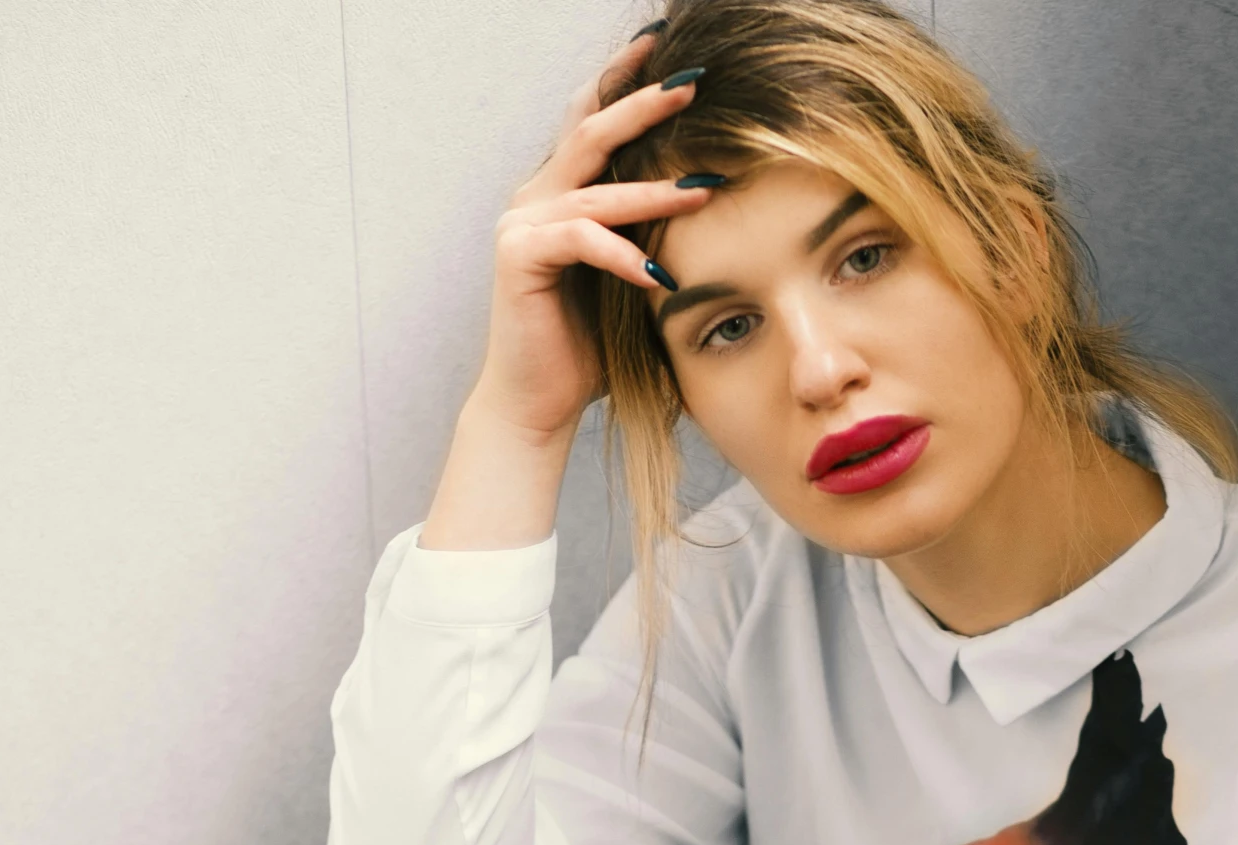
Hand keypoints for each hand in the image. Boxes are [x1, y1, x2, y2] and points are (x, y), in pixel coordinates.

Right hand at [473, 33, 713, 447]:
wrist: (538, 404)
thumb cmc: (588, 350)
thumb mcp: (633, 283)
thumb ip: (655, 241)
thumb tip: (716, 209)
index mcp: (563, 193)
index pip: (595, 120)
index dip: (627, 80)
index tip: (667, 46)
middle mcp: (538, 197)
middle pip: (593, 130)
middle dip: (644, 104)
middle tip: (694, 83)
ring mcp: (523, 223)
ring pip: (595, 188)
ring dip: (653, 190)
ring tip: (703, 190)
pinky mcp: (520, 257)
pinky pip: (581, 242)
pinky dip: (622, 256)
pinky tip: (657, 276)